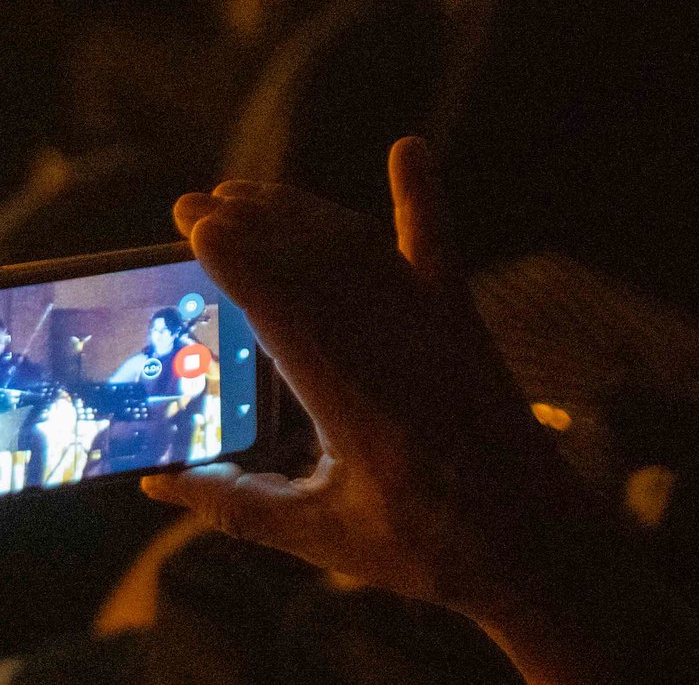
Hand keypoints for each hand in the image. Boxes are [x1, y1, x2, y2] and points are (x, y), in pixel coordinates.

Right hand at [143, 141, 698, 682]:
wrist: (542, 547)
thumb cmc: (431, 548)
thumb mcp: (321, 537)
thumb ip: (236, 506)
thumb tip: (156, 482)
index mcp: (354, 400)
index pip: (284, 307)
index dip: (237, 258)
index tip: (194, 224)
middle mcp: (395, 348)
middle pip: (312, 261)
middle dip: (250, 223)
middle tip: (193, 205)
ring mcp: (434, 328)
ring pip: (357, 247)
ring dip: (298, 212)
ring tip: (244, 194)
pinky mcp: (464, 324)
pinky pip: (438, 248)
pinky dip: (421, 197)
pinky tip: (407, 150)